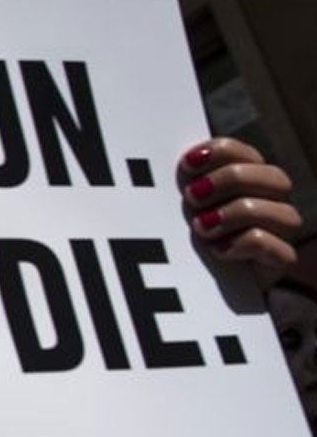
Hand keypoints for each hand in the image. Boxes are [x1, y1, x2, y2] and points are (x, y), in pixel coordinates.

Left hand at [182, 139, 302, 280]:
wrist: (193, 284)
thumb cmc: (182, 237)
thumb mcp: (176, 207)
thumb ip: (179, 183)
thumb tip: (153, 161)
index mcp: (247, 178)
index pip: (245, 153)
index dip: (220, 152)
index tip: (186, 164)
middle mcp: (270, 201)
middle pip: (275, 177)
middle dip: (231, 180)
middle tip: (192, 196)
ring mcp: (279, 232)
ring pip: (283, 213)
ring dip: (237, 214)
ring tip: (201, 227)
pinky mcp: (278, 261)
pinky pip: (278, 249)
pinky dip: (245, 245)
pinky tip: (217, 250)